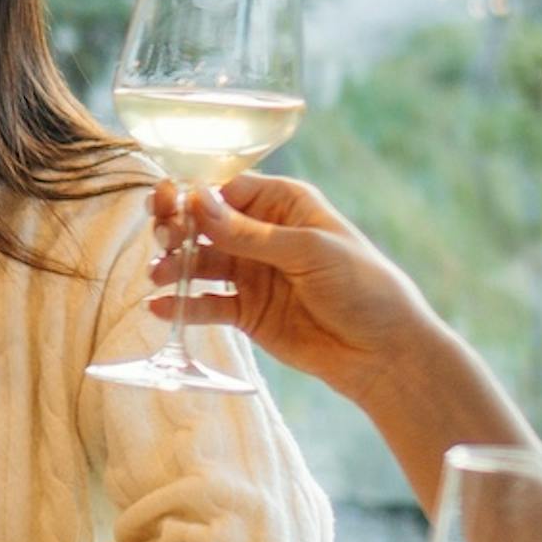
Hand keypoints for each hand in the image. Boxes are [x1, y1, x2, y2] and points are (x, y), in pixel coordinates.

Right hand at [145, 175, 437, 398]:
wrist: (383, 352)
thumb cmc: (363, 287)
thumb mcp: (308, 251)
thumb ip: (248, 232)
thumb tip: (196, 201)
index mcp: (283, 206)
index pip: (226, 189)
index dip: (193, 195)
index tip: (167, 204)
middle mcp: (261, 235)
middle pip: (203, 224)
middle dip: (176, 228)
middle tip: (161, 238)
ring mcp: (251, 273)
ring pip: (198, 262)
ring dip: (173, 266)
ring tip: (158, 276)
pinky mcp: (245, 311)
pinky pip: (205, 304)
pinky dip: (182, 306)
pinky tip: (162, 308)